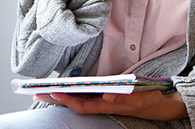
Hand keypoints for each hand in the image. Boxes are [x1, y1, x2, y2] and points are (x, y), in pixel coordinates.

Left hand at [33, 90, 187, 120]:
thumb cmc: (148, 100)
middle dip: (56, 98)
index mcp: (108, 105)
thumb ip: (123, 97)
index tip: (53, 92)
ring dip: (61, 95)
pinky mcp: (105, 97)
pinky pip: (85, 96)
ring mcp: (103, 102)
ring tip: (44, 89)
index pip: (82, 105)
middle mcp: (102, 104)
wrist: (158, 105)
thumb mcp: (139, 97)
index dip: (67, 100)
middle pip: (75, 103)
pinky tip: (65, 88)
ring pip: (78, 100)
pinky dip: (73, 93)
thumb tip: (107, 94)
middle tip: (36, 91)